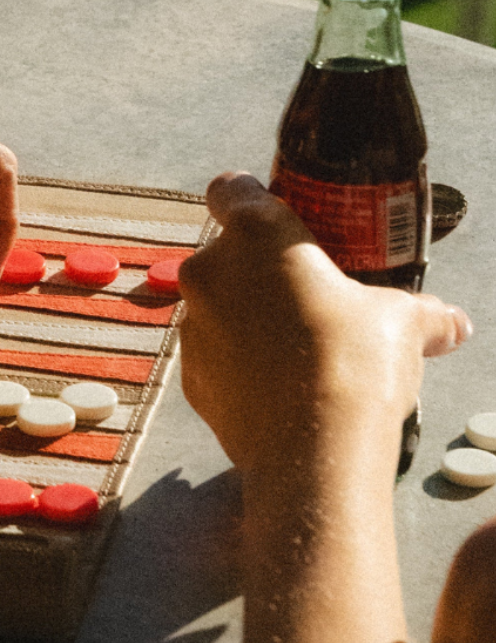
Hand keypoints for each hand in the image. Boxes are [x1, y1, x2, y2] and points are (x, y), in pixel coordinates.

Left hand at [178, 172, 469, 474]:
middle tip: (309, 298)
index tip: (277, 218)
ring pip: (219, 307)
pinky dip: (239, 365)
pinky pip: (215, 357)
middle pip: (229, 254)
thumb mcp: (402, 324)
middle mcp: (211, 273)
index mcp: (258, 236)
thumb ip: (423, 313)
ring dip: (248, 319)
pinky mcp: (190, 377)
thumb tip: (452, 323)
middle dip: (263, 272)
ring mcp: (193, 327)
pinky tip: (280, 388)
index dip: (251, 198)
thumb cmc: (354, 366)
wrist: (313, 452)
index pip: (231, 190)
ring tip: (299, 350)